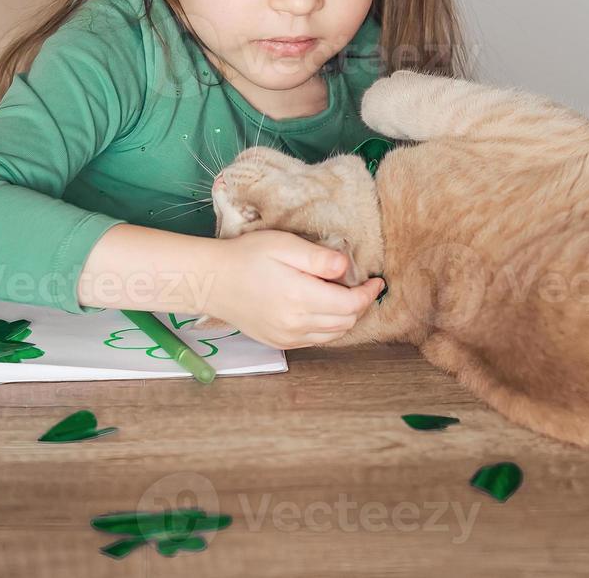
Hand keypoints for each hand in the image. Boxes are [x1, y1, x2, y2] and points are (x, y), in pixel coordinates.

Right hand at [200, 228, 384, 349]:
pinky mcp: (279, 342)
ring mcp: (287, 337)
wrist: (211, 281)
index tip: (376, 281)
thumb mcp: (284, 245)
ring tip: (345, 296)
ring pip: (333, 334)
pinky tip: (324, 309)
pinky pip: (315, 340)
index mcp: (301, 299)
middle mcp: (296, 324)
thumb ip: (318, 258)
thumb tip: (346, 267)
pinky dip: (328, 327)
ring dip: (346, 318)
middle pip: (346, 322)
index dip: (369, 294)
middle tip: (362, 285)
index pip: (352, 305)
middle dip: (361, 304)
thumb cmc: (246, 257)